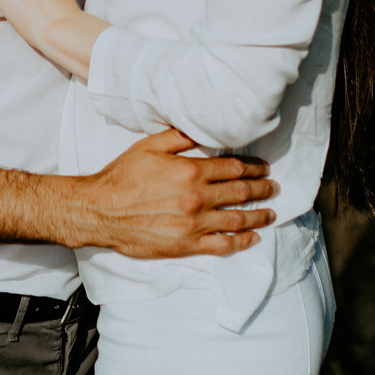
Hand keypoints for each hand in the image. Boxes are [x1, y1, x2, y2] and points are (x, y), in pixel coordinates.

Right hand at [72, 129, 277, 257]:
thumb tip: (201, 130)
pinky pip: (223, 245)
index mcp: (190, 171)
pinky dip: (242, 242)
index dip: (253, 168)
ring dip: (259, 216)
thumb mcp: (149, 146)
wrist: (100, 211)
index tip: (263, 168)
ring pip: (238, 220)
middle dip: (262, 189)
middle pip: (241, 193)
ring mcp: (194, 224)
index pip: (233, 168)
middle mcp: (197, 198)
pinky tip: (252, 238)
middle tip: (274, 187)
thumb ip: (179, 137)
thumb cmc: (122, 177)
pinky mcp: (187, 245)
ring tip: (271, 212)